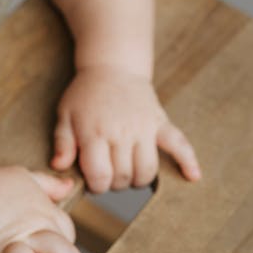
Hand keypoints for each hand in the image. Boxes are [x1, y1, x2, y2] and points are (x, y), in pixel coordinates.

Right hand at [0, 166, 85, 252]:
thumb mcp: (24, 177)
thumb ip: (48, 184)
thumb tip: (69, 185)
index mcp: (45, 207)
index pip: (67, 229)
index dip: (64, 243)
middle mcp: (40, 221)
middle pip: (69, 244)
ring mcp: (26, 235)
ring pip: (62, 252)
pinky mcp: (6, 248)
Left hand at [50, 66, 201, 191]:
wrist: (112, 67)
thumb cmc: (85, 94)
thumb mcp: (65, 115)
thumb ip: (63, 143)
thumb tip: (59, 167)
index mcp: (95, 132)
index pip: (100, 175)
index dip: (97, 185)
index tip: (95, 180)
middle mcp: (121, 132)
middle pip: (123, 176)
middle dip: (115, 183)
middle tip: (109, 173)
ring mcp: (143, 127)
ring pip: (147, 169)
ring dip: (138, 179)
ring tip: (129, 171)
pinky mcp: (160, 122)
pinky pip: (179, 143)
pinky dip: (188, 161)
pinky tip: (192, 176)